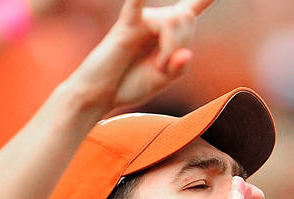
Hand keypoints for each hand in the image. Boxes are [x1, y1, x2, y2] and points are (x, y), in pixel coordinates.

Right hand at [65, 0, 215, 112]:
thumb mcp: (162, 80)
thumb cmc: (128, 84)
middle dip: (184, 43)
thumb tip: (187, 54)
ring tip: (157, 67)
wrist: (100, 94)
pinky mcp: (126, 26)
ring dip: (171, 47)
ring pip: (172, 20)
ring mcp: (141, 20)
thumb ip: (179, 68)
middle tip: (165, 67)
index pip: (192, 7)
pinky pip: (135, 4)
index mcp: (167, 32)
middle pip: (186, 18)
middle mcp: (155, 20)